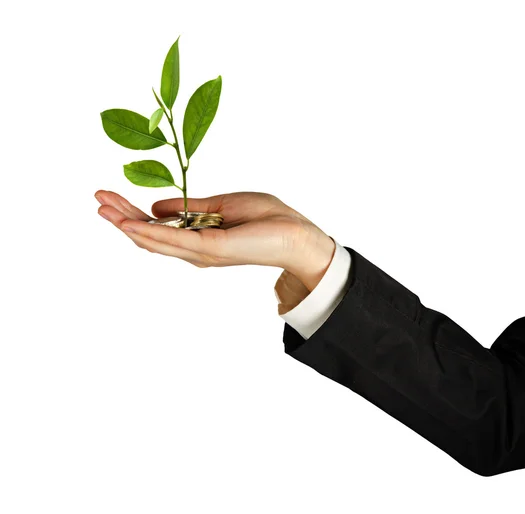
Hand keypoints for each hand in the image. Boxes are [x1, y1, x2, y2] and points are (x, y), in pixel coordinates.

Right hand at [95, 190, 335, 290]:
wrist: (296, 233)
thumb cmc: (267, 218)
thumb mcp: (221, 206)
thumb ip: (189, 207)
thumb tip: (157, 206)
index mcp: (198, 237)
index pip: (157, 226)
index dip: (132, 213)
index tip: (109, 195)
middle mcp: (195, 250)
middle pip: (150, 236)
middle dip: (121, 217)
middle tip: (97, 199)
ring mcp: (202, 252)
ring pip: (155, 239)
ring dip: (127, 223)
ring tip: (103, 207)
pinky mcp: (212, 249)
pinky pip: (174, 240)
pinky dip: (150, 231)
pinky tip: (130, 223)